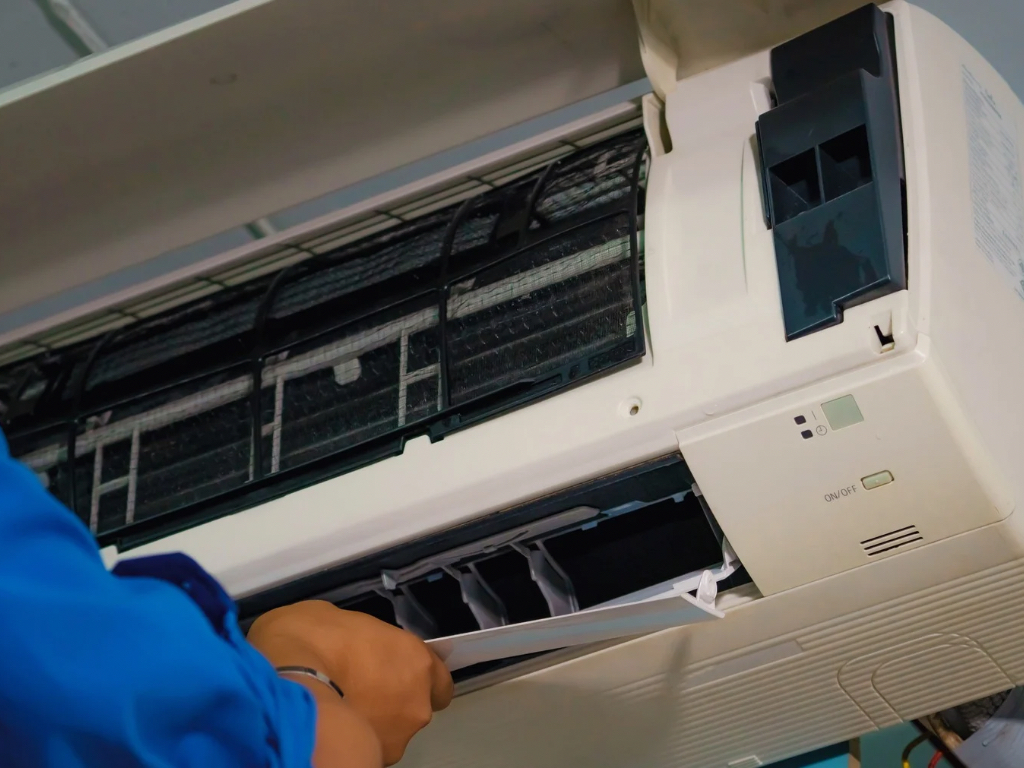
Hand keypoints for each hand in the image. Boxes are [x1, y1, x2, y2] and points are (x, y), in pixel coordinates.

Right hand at [248, 600, 453, 765]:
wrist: (288, 683)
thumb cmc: (312, 638)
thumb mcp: (345, 620)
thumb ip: (367, 642)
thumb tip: (357, 649)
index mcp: (417, 661)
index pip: (440, 681)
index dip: (418, 679)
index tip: (396, 676)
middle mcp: (417, 703)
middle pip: (414, 707)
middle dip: (393, 702)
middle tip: (358, 691)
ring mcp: (396, 737)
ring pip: (391, 732)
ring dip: (373, 723)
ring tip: (340, 710)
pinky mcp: (370, 758)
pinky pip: (367, 747)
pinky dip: (354, 739)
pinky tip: (331, 726)